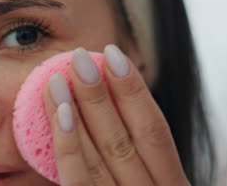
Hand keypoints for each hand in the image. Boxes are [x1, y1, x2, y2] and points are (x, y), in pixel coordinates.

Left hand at [43, 45, 189, 185]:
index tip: (112, 53)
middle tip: (79, 57)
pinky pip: (78, 179)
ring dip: (78, 112)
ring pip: (99, 154)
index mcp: (168, 181)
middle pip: (125, 138)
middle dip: (100, 93)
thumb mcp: (146, 179)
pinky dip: (68, 146)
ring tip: (57, 79)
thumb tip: (101, 94)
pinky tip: (60, 114)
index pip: (154, 130)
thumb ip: (132, 151)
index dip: (134, 89)